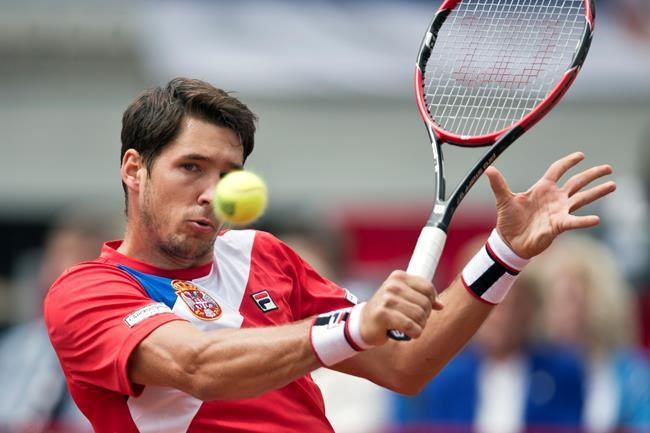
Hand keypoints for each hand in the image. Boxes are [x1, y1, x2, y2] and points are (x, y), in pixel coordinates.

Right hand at [360, 270, 442, 344]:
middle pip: (425, 303)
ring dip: (419, 326)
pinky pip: (410, 326)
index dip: (431, 301)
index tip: (424, 309)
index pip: (427, 288)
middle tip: (415, 321)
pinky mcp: (383, 314)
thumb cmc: (386, 310)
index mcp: (399, 277)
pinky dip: (414, 333)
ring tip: (411, 327)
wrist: (363, 323)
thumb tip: (441, 305)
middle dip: (424, 316)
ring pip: (419, 315)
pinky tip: (409, 334)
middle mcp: (392, 285)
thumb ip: (421, 297)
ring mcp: (387, 299)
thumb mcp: (403, 298)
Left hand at [485, 152, 615, 258]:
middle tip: (608, 168)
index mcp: (542, 188)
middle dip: (592, 174)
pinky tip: (596, 219)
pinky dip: (584, 220)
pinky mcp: (559, 225)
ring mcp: (559, 211)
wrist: (509, 241)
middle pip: (577, 182)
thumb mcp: (504, 200)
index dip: (568, 162)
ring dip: (597, 192)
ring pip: (582, 198)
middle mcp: (554, 198)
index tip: (580, 155)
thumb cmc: (509, 220)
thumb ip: (498, 184)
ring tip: (613, 185)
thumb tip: (488, 168)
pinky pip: (574, 221)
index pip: (558, 170)